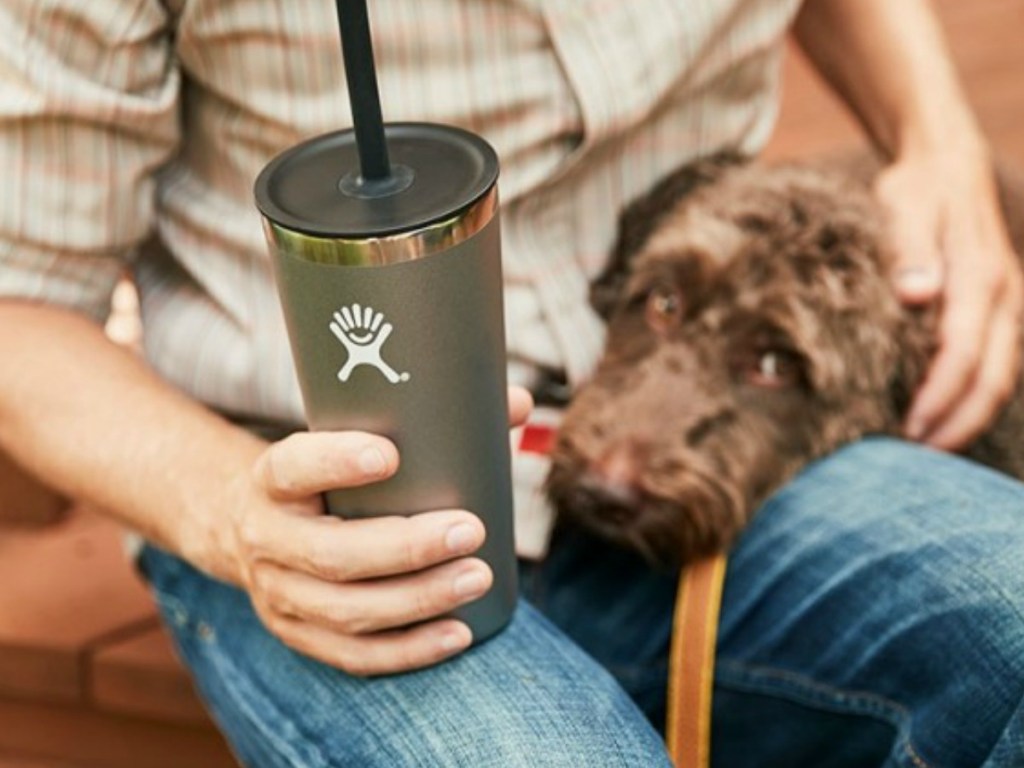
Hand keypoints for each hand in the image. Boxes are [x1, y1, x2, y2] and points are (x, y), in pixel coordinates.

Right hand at [201, 386, 532, 675]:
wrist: (249, 526)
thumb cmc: (324, 476)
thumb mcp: (345, 441)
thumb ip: (427, 418)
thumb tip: (520, 402)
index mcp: (272, 480)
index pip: (293, 468)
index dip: (335, 462)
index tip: (389, 454)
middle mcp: (266, 539)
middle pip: (333, 554)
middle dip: (407, 548)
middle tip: (470, 529)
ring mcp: (277, 596)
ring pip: (347, 610)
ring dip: (418, 600)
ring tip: (477, 577)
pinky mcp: (298, 635)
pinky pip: (354, 656)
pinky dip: (409, 649)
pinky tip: (457, 633)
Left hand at [874, 148, 1023, 449]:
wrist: (947, 166)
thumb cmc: (916, 191)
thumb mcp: (903, 208)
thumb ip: (908, 251)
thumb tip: (917, 294)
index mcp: (980, 276)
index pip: (963, 352)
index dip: (939, 394)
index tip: (909, 428)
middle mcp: (1004, 296)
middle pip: (993, 377)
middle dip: (958, 422)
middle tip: (916, 457)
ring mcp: (1009, 305)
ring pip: (1002, 377)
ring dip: (969, 417)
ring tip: (929, 449)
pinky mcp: (1002, 312)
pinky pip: (998, 365)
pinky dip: (975, 397)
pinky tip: (944, 418)